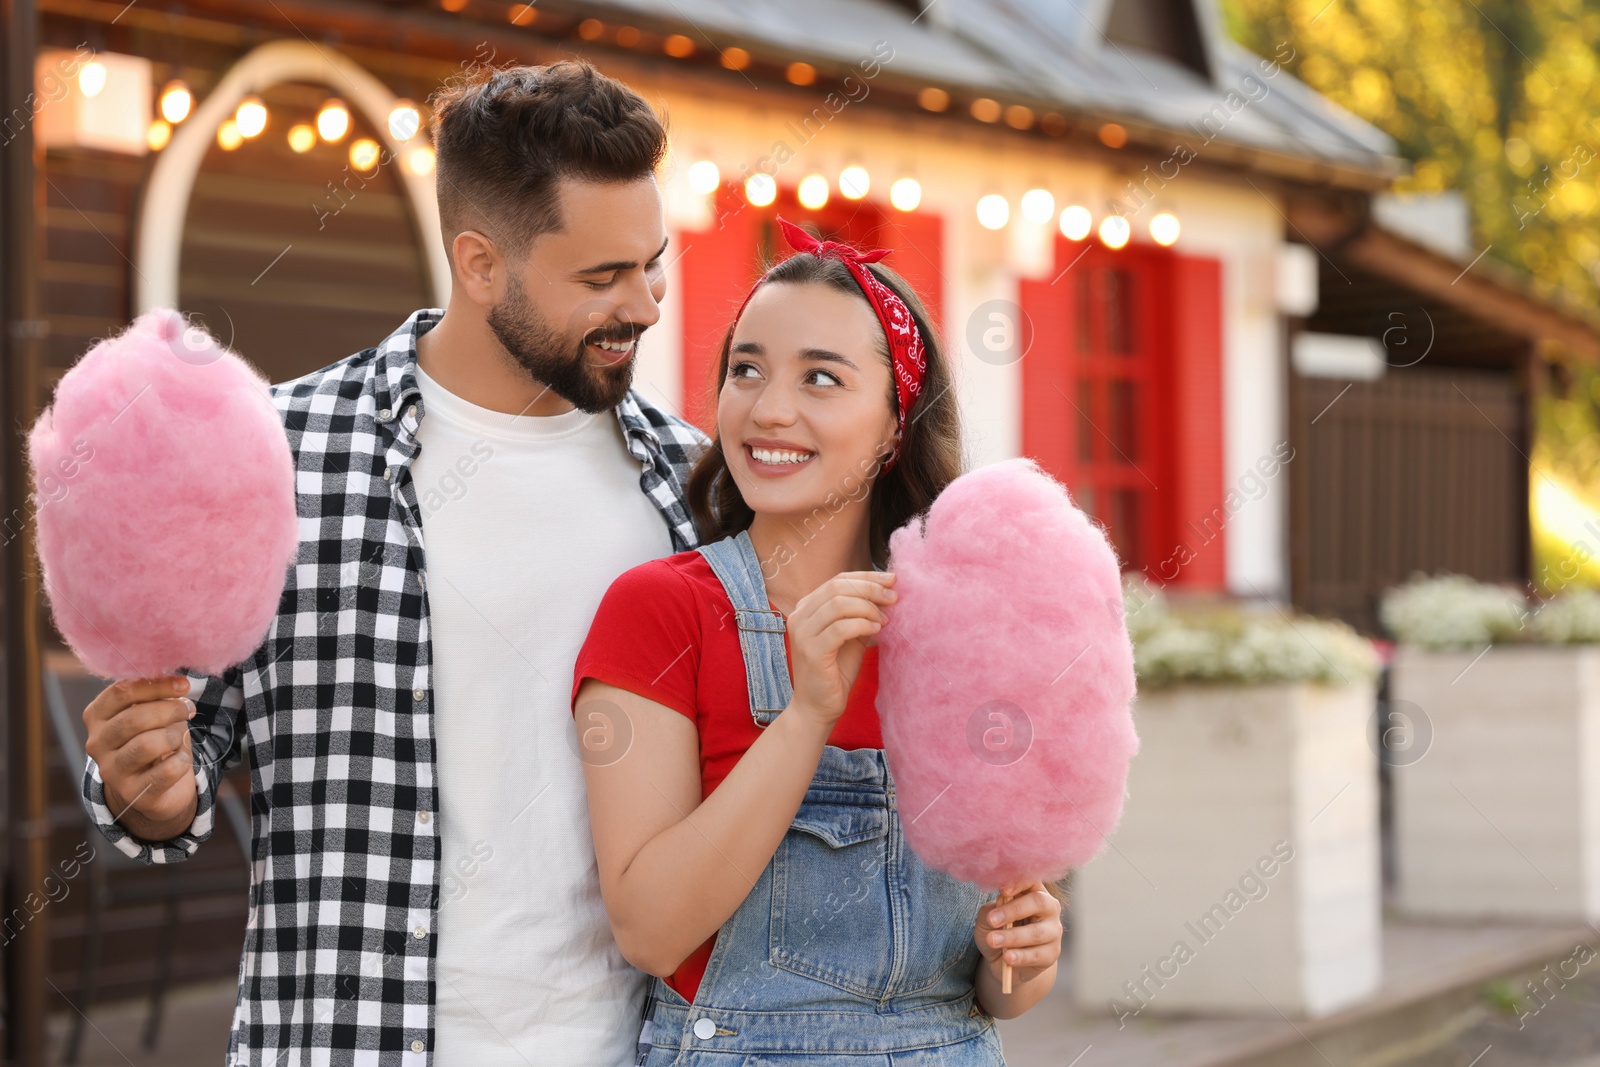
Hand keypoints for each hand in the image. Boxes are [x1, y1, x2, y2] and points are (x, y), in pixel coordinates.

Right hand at [84, 675, 198, 835]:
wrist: (153, 787)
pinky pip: (166, 771)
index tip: (183, 684)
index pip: (121, 692)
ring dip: (174, 736)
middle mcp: (96, 744)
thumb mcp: (149, 713)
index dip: (156, 685)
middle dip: (169, 711)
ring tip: (179, 737)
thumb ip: (155, 696)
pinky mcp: (133, 794)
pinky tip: (180, 759)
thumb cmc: (153, 738)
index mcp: (96, 717)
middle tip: (188, 709)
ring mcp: (112, 772)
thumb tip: (177, 681)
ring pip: (147, 745)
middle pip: (134, 719)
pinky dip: (182, 761)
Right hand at [784, 571, 895, 730]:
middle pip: (837, 587)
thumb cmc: (835, 671)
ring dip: (868, 607)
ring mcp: (803, 634)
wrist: (817, 707)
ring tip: (885, 619)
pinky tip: (876, 630)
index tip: (891, 579)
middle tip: (893, 597)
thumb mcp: (850, 636)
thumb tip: (886, 592)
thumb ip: (860, 614)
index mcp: (807, 608)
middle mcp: (799, 616)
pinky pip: (840, 628)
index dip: (866, 576)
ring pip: (838, 604)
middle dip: (870, 588)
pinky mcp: (812, 652)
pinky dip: (862, 625)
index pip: (837, 580)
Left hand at [975, 880, 1062, 982]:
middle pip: (1038, 902)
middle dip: (1013, 910)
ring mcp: (1053, 931)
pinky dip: (1021, 956)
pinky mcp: (1052, 953)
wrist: (1004, 960)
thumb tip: (1000, 903)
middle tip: (991, 920)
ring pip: (1036, 932)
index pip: (1031, 880)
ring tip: (993, 941)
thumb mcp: (987, 918)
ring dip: (1012, 937)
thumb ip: (992, 909)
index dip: (1019, 883)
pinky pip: (1038, 954)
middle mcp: (1048, 907)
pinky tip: (1008, 957)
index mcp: (1033, 891)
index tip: (1003, 890)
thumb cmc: (997, 930)